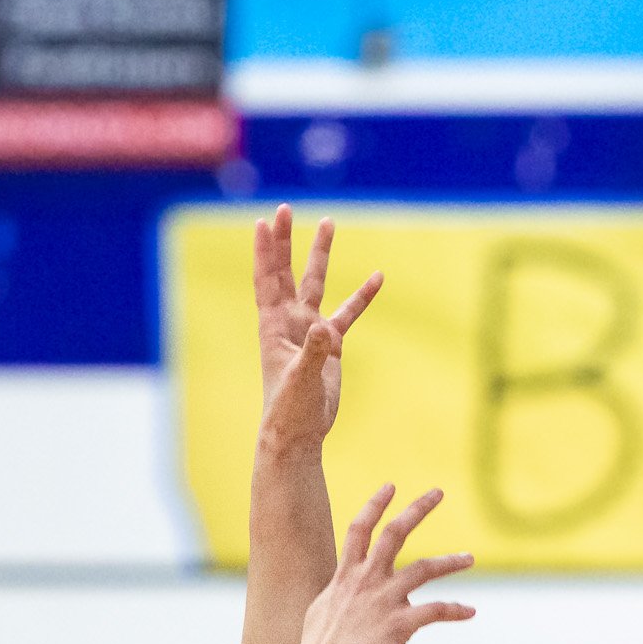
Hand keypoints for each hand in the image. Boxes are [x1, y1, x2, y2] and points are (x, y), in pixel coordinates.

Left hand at [254, 206, 381, 452]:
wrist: (299, 435)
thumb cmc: (291, 410)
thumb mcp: (303, 380)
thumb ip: (314, 352)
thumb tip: (325, 328)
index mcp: (275, 327)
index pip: (268, 280)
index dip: (266, 251)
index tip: (265, 221)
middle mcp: (289, 322)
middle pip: (287, 272)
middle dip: (287, 242)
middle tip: (287, 208)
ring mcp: (310, 331)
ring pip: (315, 284)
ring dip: (320, 256)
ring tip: (328, 223)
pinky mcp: (329, 345)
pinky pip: (347, 314)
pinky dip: (362, 297)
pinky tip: (378, 278)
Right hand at [297, 488, 474, 643]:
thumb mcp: (320, 612)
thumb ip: (335, 595)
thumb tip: (338, 591)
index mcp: (345, 575)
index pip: (360, 528)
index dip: (375, 504)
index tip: (391, 486)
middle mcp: (366, 581)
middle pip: (394, 533)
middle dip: (416, 509)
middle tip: (437, 492)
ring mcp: (383, 601)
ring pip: (423, 568)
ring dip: (450, 562)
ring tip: (469, 558)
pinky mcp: (398, 625)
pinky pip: (435, 610)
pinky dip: (455, 609)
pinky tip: (469, 611)